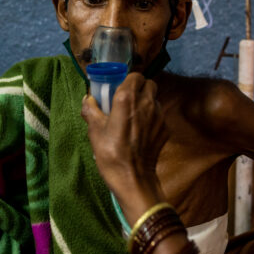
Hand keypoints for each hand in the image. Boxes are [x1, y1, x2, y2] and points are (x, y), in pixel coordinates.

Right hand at [80, 73, 167, 221]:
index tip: (119, 88)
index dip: (128, 80)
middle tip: (127, 100)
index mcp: (127, 98)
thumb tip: (88, 100)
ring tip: (133, 116)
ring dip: (146, 102)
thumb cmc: (111, 153)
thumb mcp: (94, 131)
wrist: (133, 178)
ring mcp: (158, 116)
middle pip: (149, 84)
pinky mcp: (165, 128)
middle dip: (140, 88)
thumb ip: (91, 110)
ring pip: (155, 99)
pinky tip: (141, 131)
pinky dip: (152, 118)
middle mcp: (146, 103)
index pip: (135, 76)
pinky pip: (159, 115)